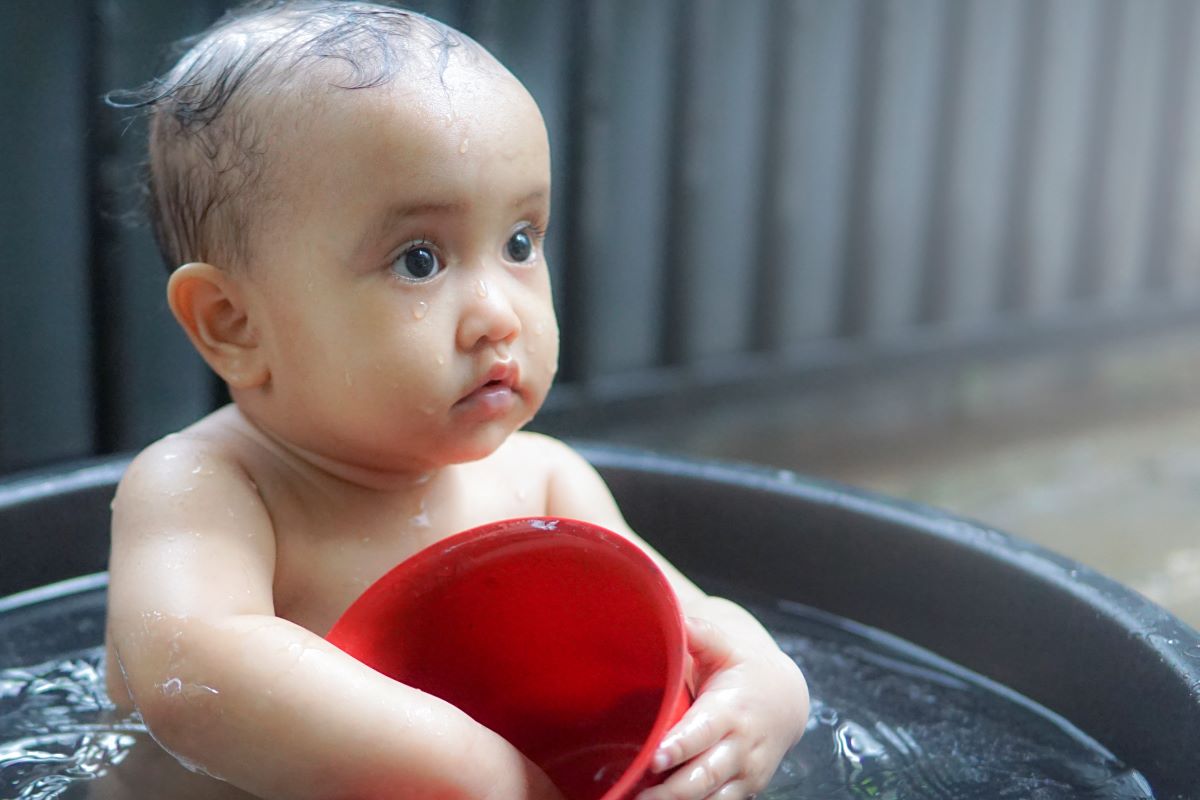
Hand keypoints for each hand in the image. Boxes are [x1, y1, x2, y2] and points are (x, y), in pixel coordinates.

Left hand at [636, 614, 807, 799]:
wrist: (786, 700)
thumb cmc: (746, 671)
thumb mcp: (726, 647)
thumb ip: (702, 634)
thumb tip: (679, 618)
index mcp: (731, 710)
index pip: (703, 733)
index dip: (679, 747)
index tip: (655, 757)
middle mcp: (740, 746)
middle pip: (704, 776)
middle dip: (671, 789)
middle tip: (638, 793)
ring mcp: (745, 772)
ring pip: (712, 798)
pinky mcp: (746, 789)